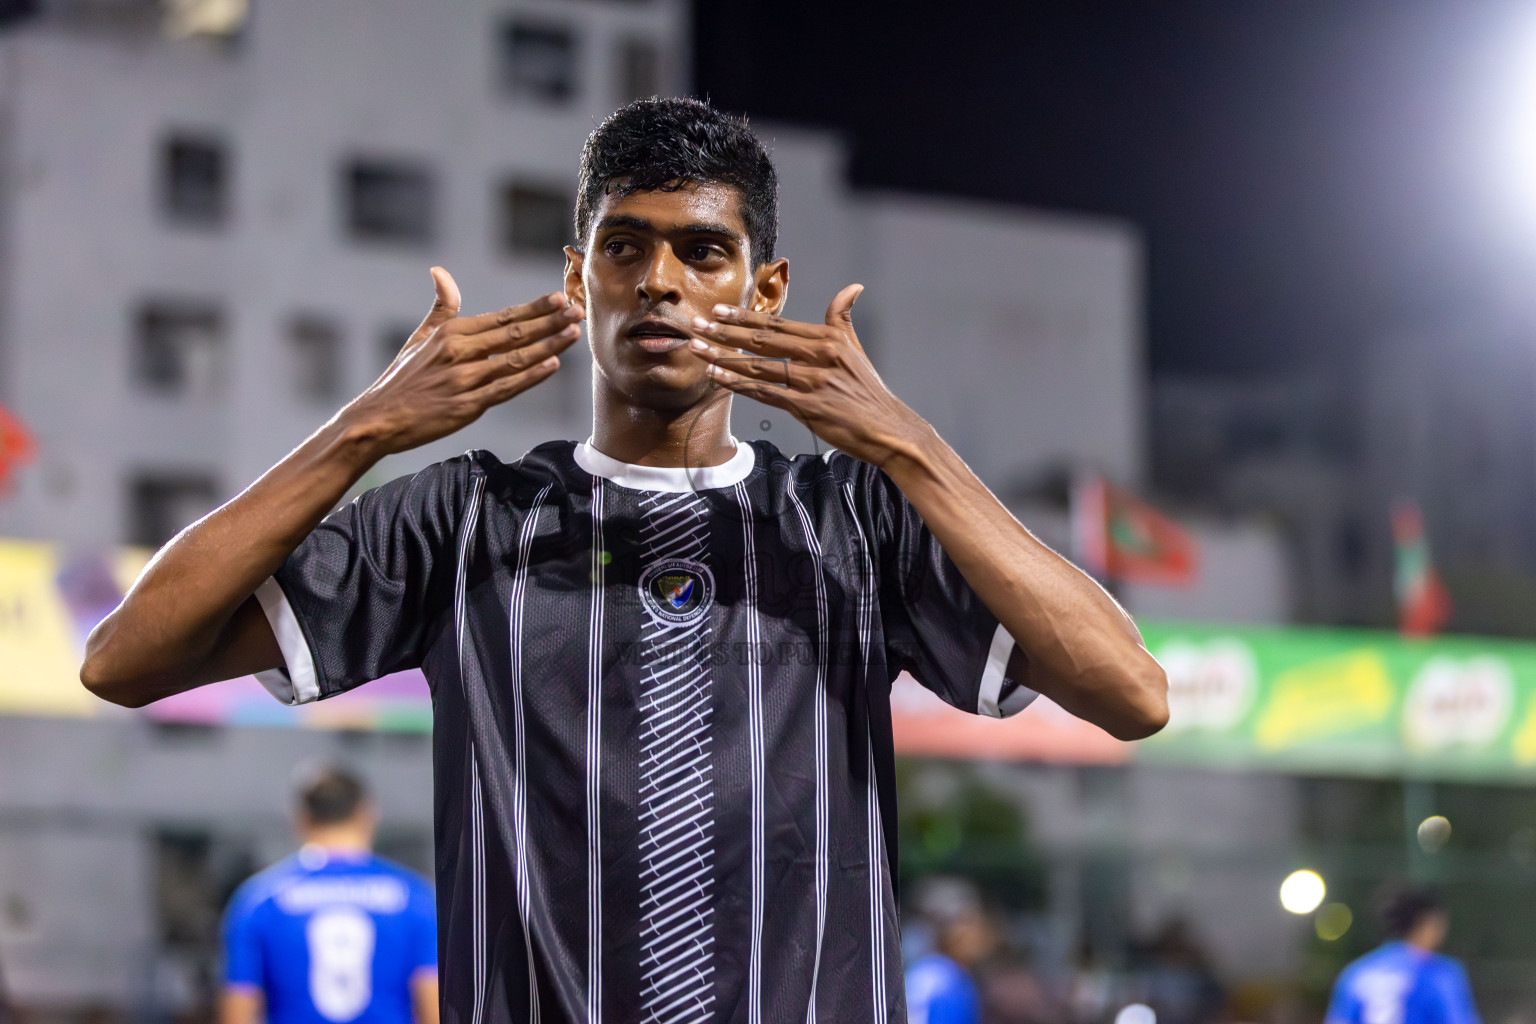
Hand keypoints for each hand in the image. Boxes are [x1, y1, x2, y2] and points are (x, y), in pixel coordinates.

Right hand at [339, 267, 582, 456]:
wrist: (377, 419)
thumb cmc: (401, 380)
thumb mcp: (419, 339)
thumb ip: (440, 308)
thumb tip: (440, 272)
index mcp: (451, 334)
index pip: (501, 317)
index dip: (533, 308)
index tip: (558, 298)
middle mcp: (459, 352)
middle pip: (514, 334)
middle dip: (549, 321)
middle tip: (577, 311)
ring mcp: (464, 380)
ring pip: (514, 359)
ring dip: (548, 345)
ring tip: (573, 334)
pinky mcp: (466, 406)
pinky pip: (505, 388)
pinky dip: (530, 376)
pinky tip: (552, 365)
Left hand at [686, 285, 930, 467]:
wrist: (889, 430)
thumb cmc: (868, 393)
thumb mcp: (856, 350)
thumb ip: (843, 318)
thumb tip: (852, 286)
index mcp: (828, 339)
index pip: (778, 324)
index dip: (746, 316)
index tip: (719, 311)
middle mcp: (819, 355)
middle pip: (763, 340)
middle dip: (725, 331)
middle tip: (696, 324)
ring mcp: (812, 382)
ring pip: (759, 366)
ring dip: (723, 356)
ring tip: (696, 348)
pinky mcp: (807, 408)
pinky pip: (765, 393)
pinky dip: (738, 384)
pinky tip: (717, 376)